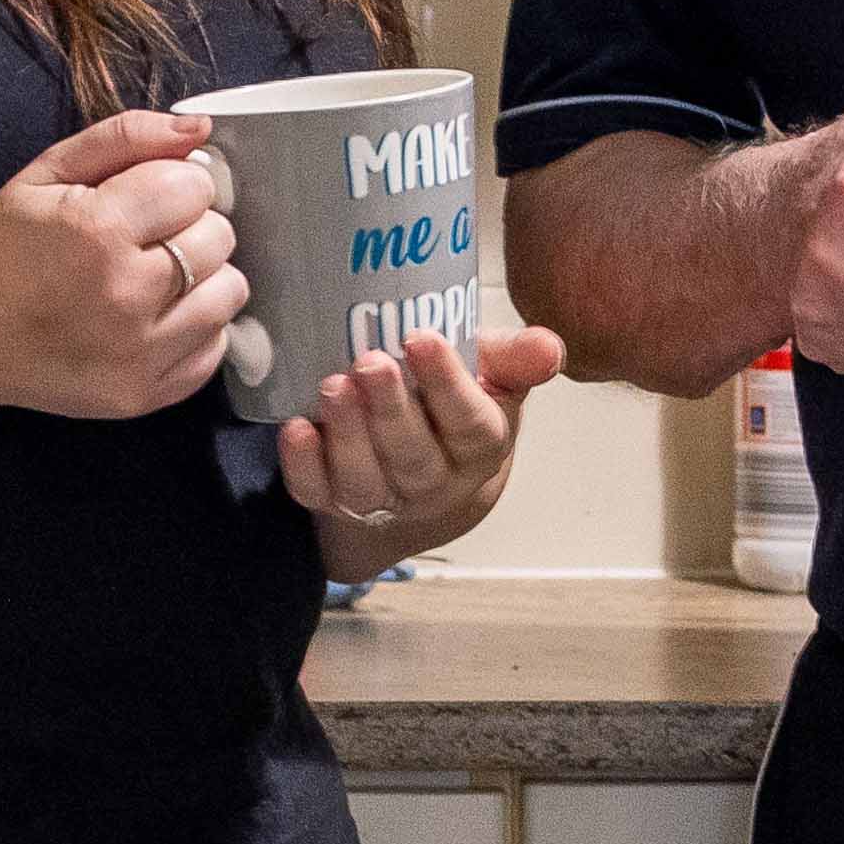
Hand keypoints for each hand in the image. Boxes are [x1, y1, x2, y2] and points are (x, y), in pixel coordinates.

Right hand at [0, 110, 245, 420]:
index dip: (174, 184)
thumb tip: (199, 129)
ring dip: (202, 277)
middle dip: (189, 226)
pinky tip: (155, 317)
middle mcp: (124, 295)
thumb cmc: (4, 249)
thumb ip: (125, 137)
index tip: (146, 197)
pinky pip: (214, 347)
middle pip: (218, 238)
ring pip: (228, 292)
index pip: (195, 188)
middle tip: (146, 237)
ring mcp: (137, 353)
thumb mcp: (47, 173)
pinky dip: (195, 327)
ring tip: (156, 277)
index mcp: (96, 230)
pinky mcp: (144, 394)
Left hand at [278, 321, 568, 576]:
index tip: (422, 338)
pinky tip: (295, 429)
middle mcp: (434, 484)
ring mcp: (382, 501)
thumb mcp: (492, 380)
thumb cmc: (453, 411)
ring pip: (365, 481)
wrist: (421, 484)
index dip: (448, 385)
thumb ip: (516, 359)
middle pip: (415, 458)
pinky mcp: (333, 504)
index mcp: (479, 448)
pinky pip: (317, 494)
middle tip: (370, 361)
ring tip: (332, 386)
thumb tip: (548, 348)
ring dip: (347, 436)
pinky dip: (304, 466)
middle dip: (391, 411)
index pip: (471, 424)